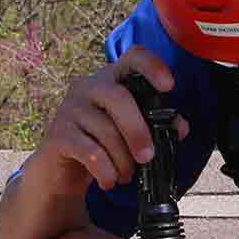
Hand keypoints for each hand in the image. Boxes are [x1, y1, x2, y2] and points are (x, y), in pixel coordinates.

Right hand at [29, 46, 190, 196]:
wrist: (60, 171)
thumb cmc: (101, 145)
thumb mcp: (129, 134)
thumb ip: (155, 126)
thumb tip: (180, 127)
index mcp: (110, 80)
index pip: (132, 57)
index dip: (152, 66)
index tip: (169, 86)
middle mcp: (88, 87)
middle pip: (119, 97)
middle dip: (138, 131)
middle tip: (147, 157)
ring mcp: (70, 109)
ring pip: (106, 130)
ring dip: (123, 160)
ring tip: (126, 175)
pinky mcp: (58, 135)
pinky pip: (91, 152)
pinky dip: (106, 171)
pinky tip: (109, 181)